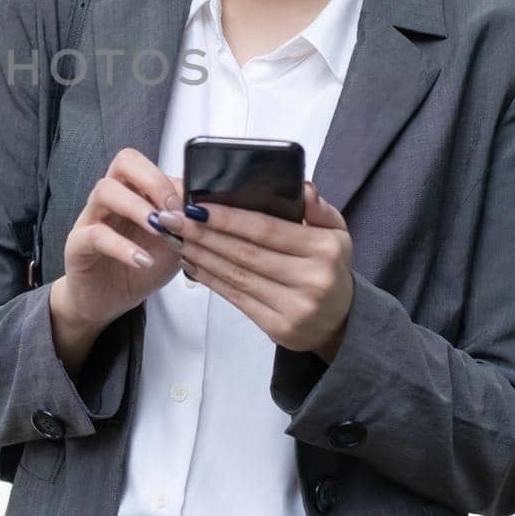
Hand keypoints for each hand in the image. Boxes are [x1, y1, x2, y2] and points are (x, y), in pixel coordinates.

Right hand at [53, 148, 185, 330]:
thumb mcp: (174, 246)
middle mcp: (112, 197)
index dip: (173, 181)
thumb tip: (204, 210)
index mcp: (135, 191)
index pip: (151, 165)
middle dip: (154, 182)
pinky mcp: (78, 244)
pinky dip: (122, 247)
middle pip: (125, 162)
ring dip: (137, 207)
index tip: (192, 206)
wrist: (108, 300)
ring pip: (106, 190)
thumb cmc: (140, 267)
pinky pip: (96, 235)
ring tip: (160, 231)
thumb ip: (186, 226)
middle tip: (173, 210)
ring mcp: (92, 217)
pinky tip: (142, 260)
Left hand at [155, 181, 352, 360]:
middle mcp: (310, 279)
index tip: (197, 206)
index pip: (266, 230)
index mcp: (323, 250)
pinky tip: (192, 264)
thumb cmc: (331, 269)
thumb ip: (319, 209)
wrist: (340, 322)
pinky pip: (236, 298)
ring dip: (201, 255)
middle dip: (204, 234)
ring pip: (236, 276)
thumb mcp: (337, 234)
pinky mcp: (278, 327)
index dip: (228, 218)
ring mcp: (294, 307)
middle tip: (174, 219)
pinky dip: (210, 279)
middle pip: (246, 252)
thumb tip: (302, 188)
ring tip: (177, 238)